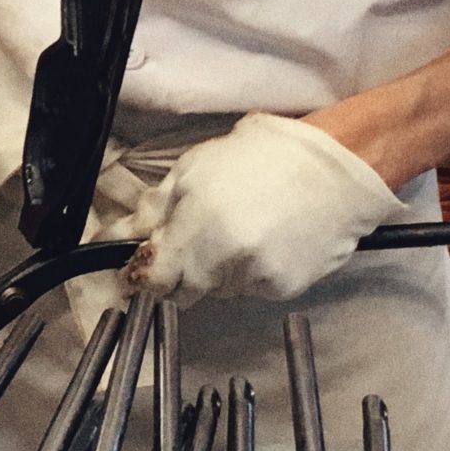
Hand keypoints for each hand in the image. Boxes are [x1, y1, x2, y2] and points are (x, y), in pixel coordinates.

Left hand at [117, 113, 407, 304]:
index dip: (148, 275)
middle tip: (200, 239)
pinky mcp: (283, 288)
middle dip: (182, 272)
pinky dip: (251, 273)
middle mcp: (223, 261)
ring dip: (218, 270)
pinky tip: (267, 240)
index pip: (155, 281)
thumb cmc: (259, 158)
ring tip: (243, 229)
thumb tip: (115, 237)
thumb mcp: (193, 170)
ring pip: (218, 290)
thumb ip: (153, 210)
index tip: (147, 267)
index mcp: (194, 229)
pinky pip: (251, 289)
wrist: (334, 168)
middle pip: (184, 291)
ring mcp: (255, 278)